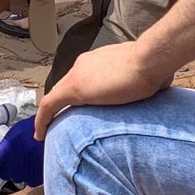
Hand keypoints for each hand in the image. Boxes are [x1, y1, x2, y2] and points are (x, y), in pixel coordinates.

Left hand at [0, 117, 43, 186]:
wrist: (56, 133)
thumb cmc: (36, 129)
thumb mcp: (16, 133)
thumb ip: (4, 147)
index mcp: (5, 151)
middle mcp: (12, 165)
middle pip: (4, 173)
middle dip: (8, 167)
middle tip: (18, 156)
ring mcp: (24, 173)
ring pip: (17, 177)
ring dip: (20, 171)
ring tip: (30, 158)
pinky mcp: (35, 178)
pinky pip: (29, 179)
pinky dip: (32, 174)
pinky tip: (37, 162)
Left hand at [35, 41, 173, 139]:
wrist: (152, 59)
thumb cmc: (155, 68)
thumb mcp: (145, 79)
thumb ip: (140, 85)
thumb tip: (153, 92)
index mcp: (100, 62)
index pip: (82, 80)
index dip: (78, 96)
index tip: (77, 110)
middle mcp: (84, 65)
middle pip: (66, 89)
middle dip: (60, 107)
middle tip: (57, 125)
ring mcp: (77, 75)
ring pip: (55, 97)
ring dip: (49, 115)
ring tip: (45, 132)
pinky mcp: (72, 88)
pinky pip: (48, 106)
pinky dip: (42, 120)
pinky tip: (39, 135)